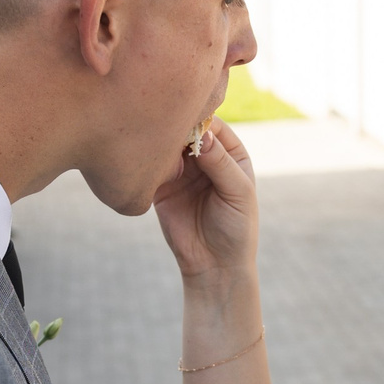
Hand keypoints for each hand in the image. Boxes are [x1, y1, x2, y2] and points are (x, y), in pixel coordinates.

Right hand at [154, 121, 255, 283]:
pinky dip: (148, 161)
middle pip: (187, 132)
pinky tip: (145, 160)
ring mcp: (182, 171)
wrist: (214, 266)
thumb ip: (221, 163)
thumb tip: (202, 134)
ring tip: (155, 142)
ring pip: (168, 147)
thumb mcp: (237, 192)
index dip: (200, 118)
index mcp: (230, 154)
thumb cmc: (237, 228)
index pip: (213, 126)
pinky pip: (152, 167)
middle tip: (165, 125)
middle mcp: (205, 158)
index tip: (187, 117)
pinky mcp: (161, 186)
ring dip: (160, 142)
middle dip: (177, 127)